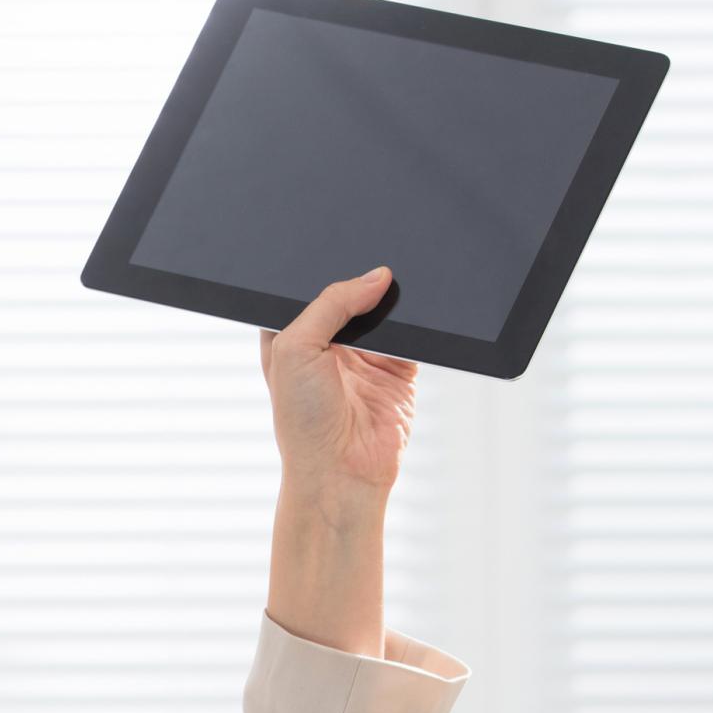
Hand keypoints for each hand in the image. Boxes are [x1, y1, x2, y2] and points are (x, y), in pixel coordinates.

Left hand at [262, 266, 417, 506]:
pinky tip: (421, 306)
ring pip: (385, 309)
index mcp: (291, 334)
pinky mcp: (398, 367)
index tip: (337, 242)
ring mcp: (365, 354)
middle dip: (363, 280)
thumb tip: (376, 276)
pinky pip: (415, 333)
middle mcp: (327, 342)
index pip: (306, 288)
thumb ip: (330, 304)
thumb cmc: (302, 419)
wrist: (342, 470)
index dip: (319, 269)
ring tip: (403, 273)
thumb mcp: (297, 348)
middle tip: (378, 252)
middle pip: (350, 295)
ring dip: (394, 298)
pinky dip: (420, 321)